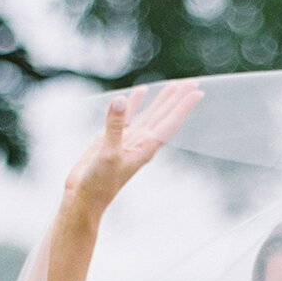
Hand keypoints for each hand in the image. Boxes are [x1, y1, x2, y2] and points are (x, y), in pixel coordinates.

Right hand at [63, 78, 203, 214]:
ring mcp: (128, 140)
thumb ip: (114, 127)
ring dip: (162, 100)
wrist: (84, 197)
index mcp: (145, 148)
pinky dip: (135, 103)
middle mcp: (141, 143)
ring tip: (174, 85)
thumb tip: (121, 100)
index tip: (197, 92)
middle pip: (164, 116)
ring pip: (150, 115)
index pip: (168, 123)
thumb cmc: (99, 183)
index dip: (183, 107)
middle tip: (192, 82)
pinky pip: (128, 116)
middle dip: (178, 100)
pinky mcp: (113, 138)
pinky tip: (141, 91)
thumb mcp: (107, 154)